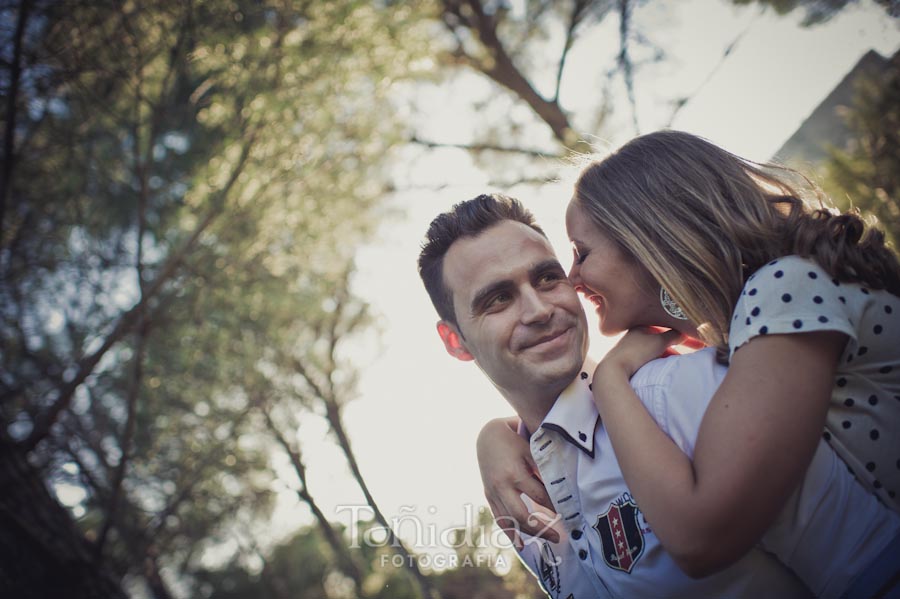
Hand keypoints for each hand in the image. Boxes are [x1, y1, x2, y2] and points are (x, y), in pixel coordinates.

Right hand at [476, 417, 559, 547]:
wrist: (487, 436)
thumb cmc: (513, 441)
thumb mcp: (530, 450)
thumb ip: (542, 469)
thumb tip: (560, 489)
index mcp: (514, 473)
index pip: (538, 496)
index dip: (554, 507)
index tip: (568, 514)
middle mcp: (501, 486)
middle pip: (522, 515)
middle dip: (541, 529)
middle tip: (558, 537)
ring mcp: (493, 492)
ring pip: (509, 520)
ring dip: (527, 534)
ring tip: (544, 542)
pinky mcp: (488, 495)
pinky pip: (499, 517)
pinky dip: (509, 532)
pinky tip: (520, 543)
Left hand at [598, 327, 685, 378]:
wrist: (612, 370)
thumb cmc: (636, 353)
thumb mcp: (659, 342)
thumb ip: (673, 335)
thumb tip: (684, 332)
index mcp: (639, 326)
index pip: (665, 328)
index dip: (681, 335)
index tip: (695, 344)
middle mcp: (632, 334)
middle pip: (658, 339)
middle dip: (673, 347)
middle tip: (684, 356)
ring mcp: (628, 347)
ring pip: (652, 350)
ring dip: (665, 355)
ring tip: (674, 364)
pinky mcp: (625, 359)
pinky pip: (645, 358)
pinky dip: (655, 361)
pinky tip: (660, 368)